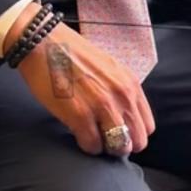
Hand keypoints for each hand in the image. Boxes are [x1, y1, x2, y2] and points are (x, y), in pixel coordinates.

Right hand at [9, 15, 154, 155]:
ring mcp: (102, 107)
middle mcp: (122, 96)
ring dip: (105, 147)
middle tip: (104, 139)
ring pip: (118, 148)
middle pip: (137, 142)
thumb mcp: (108, 68)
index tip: (118, 131)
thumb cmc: (71, 54)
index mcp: (130, 84)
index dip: (132, 133)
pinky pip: (93, 146)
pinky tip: (78, 133)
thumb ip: (119, 90)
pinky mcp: (80, 115)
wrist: (43, 43)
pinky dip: (86, 145)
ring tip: (92, 137)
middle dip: (121, 144)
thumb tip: (121, 115)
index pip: (147, 126)